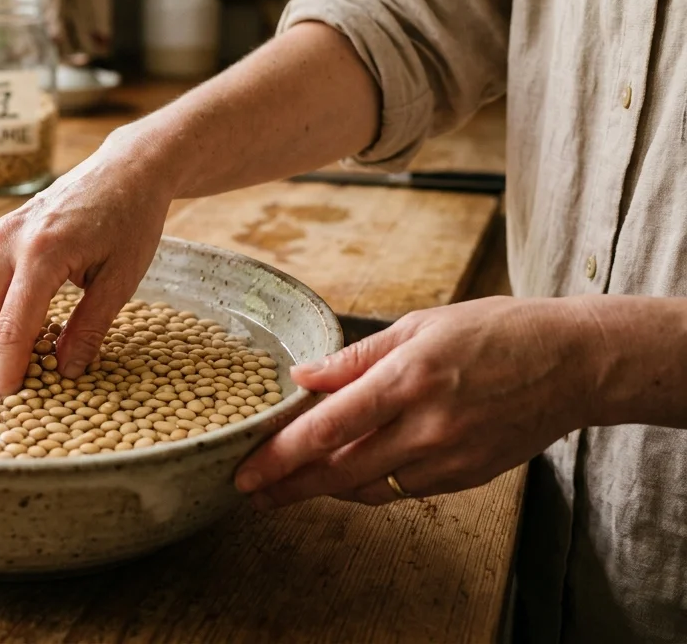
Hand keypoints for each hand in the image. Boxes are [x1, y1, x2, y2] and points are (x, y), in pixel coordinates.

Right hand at [0, 129, 175, 394]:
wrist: (126, 169)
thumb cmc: (131, 220)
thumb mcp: (122, 278)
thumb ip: (90, 326)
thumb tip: (66, 371)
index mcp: (45, 253)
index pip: (14, 325)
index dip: (5, 366)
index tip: (3, 397)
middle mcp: (12, 241)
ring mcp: (0, 232)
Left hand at [234, 296, 599, 506]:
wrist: (572, 365)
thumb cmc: (495, 332)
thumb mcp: (419, 326)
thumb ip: (355, 357)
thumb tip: (302, 374)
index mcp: (407, 379)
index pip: (328, 428)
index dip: (281, 455)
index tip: (246, 471)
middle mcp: (425, 426)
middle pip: (339, 471)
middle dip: (288, 486)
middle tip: (250, 492)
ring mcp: (447, 458)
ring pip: (367, 488)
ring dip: (322, 491)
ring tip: (286, 489)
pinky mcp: (466, 477)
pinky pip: (401, 490)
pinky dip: (365, 486)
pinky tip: (343, 478)